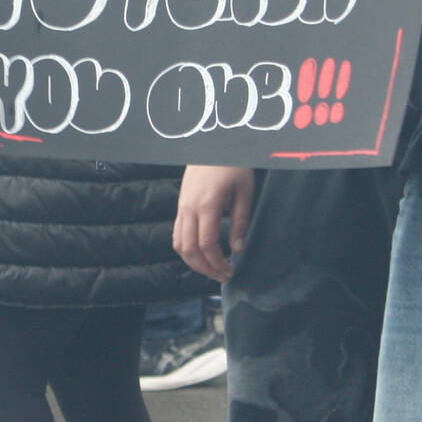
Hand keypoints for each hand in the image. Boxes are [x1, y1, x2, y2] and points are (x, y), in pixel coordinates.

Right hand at [173, 165, 255, 280]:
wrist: (213, 145)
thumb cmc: (233, 165)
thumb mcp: (244, 192)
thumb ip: (240, 222)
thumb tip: (237, 249)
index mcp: (207, 205)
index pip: (207, 244)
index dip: (218, 263)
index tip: (231, 271)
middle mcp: (189, 208)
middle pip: (190, 249)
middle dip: (206, 268)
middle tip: (223, 276)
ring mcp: (182, 207)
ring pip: (179, 244)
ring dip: (194, 262)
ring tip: (212, 269)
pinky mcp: (180, 205)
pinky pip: (177, 234)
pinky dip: (187, 249)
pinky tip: (201, 254)